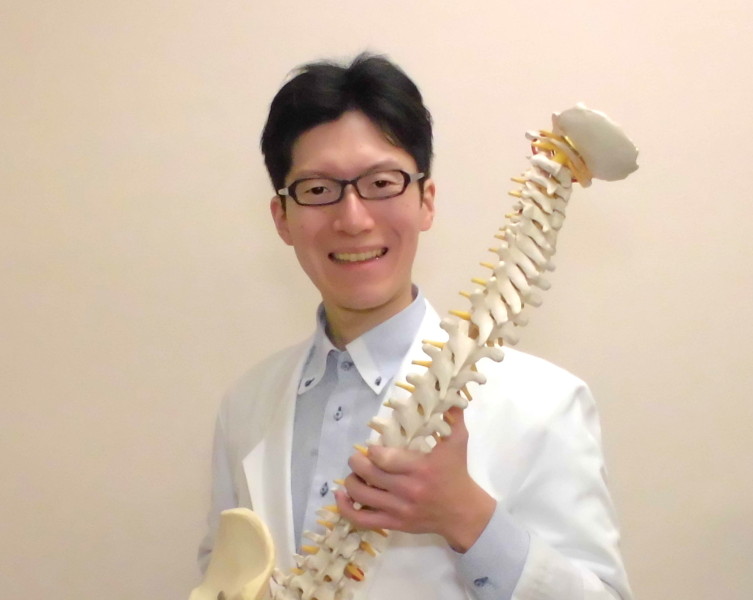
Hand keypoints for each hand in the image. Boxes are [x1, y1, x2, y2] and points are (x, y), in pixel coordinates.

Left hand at [334, 407, 495, 552]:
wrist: (464, 513)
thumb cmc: (458, 474)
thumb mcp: (458, 442)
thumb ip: (452, 416)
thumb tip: (448, 391)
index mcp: (420, 468)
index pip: (384, 459)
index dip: (372, 451)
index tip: (372, 446)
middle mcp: (407, 490)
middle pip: (369, 475)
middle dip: (356, 462)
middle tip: (357, 456)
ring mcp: (398, 509)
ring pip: (362, 495)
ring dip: (351, 481)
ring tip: (355, 473)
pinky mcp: (394, 524)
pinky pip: (362, 520)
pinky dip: (346, 508)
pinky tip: (342, 496)